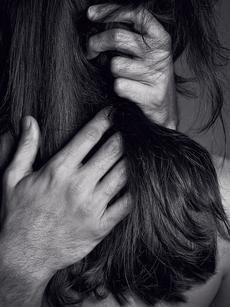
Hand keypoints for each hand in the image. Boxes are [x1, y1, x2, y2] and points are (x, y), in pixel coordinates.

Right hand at [0, 109, 129, 282]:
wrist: (25, 255)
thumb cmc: (17, 215)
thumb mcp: (12, 178)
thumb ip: (24, 147)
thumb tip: (29, 120)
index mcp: (59, 170)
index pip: (89, 136)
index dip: (105, 120)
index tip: (115, 112)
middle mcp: (79, 185)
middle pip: (111, 152)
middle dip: (125, 136)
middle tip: (133, 127)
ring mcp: (92, 206)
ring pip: (122, 174)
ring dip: (134, 158)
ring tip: (142, 147)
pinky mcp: (101, 226)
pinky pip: (126, 204)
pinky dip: (137, 190)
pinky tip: (143, 179)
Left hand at [87, 4, 176, 128]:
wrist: (165, 111)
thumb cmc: (149, 79)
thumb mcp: (147, 53)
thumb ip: (130, 37)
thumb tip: (97, 21)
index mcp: (160, 39)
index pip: (136, 14)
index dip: (111, 11)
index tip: (91, 14)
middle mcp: (159, 54)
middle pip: (117, 38)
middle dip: (96, 43)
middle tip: (90, 50)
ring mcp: (156, 75)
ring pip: (116, 65)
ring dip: (114, 73)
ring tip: (125, 78)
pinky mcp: (150, 95)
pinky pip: (119, 86)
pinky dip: (119, 89)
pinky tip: (129, 92)